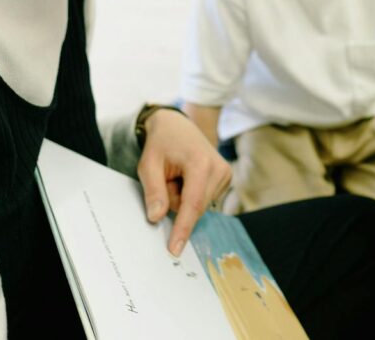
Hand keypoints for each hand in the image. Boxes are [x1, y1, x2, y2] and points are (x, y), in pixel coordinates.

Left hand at [136, 109, 231, 255]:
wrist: (177, 126)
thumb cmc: (162, 143)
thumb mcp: (148, 164)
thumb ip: (153, 191)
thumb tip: (157, 218)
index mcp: (200, 163)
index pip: (192, 204)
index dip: (183, 228)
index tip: (175, 249)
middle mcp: (219, 169)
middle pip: (194, 208)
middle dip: (175, 201)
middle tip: (167, 178)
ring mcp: (226, 174)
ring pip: (199, 207)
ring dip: (183, 198)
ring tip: (177, 175)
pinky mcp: (227, 179)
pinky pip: (204, 201)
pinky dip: (191, 195)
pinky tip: (187, 178)